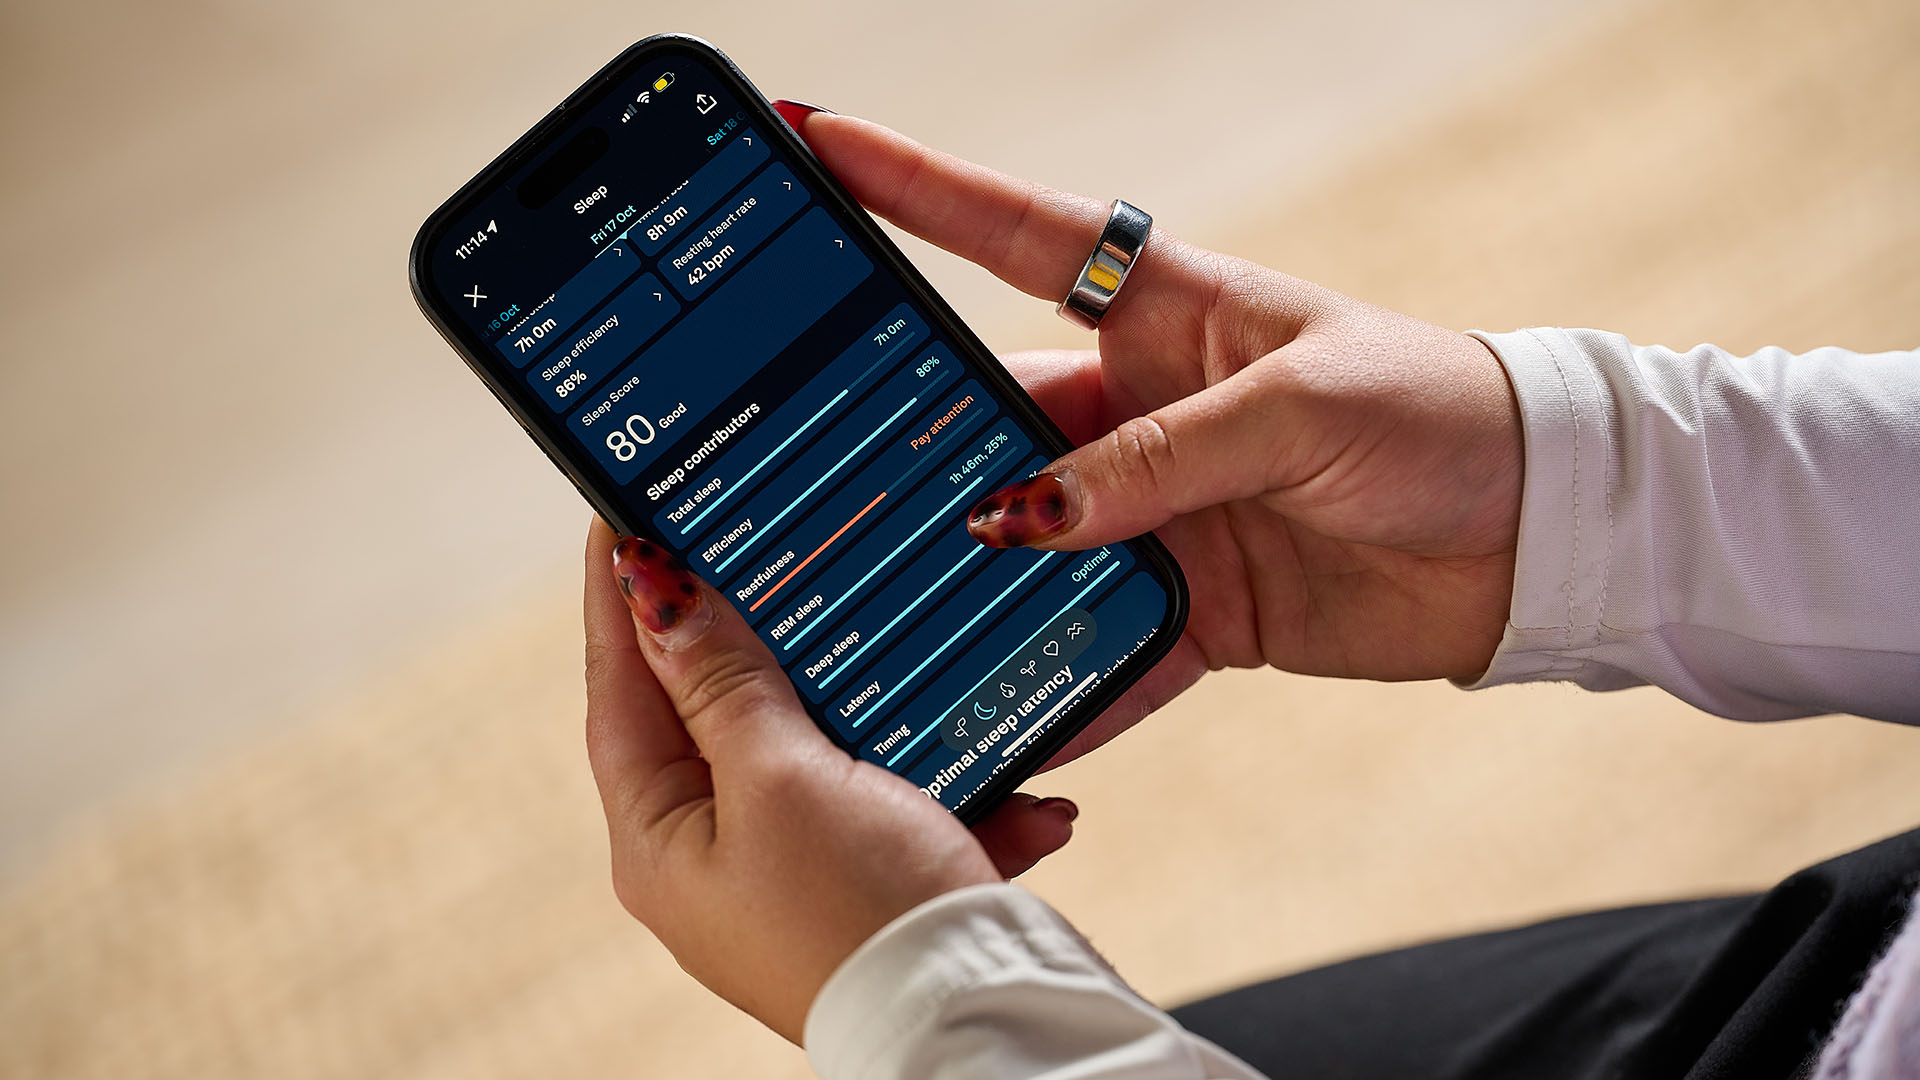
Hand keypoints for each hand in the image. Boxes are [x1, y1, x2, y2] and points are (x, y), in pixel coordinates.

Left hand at [582, 519, 1077, 1041]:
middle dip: (759, 634)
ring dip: (881, 708)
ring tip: (909, 652)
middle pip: (720, 711)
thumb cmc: (860, 916)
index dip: (626, 595)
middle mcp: (716, 857)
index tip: (626, 513)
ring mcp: (795, 874)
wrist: (977, 1028)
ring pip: (823, 750)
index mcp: (661, 837)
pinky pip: (906, 809)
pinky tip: (1024, 791)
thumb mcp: (782, 774)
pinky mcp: (871, 888)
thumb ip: (723, 682)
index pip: (621, 685)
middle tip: (763, 541)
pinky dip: (961, 790)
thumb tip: (659, 597)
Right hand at [777, 103, 1523, 763]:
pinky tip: (989, 712)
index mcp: (1170, 312)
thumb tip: (1028, 514)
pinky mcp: (1195, 600)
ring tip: (877, 598)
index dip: (914, 187)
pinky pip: (1102, 644)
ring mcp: (1162, 508)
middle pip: (997, 416)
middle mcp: (1146, 407)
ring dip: (969, 574)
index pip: (1015, 236)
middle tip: (808, 454)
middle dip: (911, 435)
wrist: (1541, 539)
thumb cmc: (1438, 415)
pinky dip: (1054, 681)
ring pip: (1032, 542)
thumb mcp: (1298, 409)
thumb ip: (1160, 458)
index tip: (818, 143)